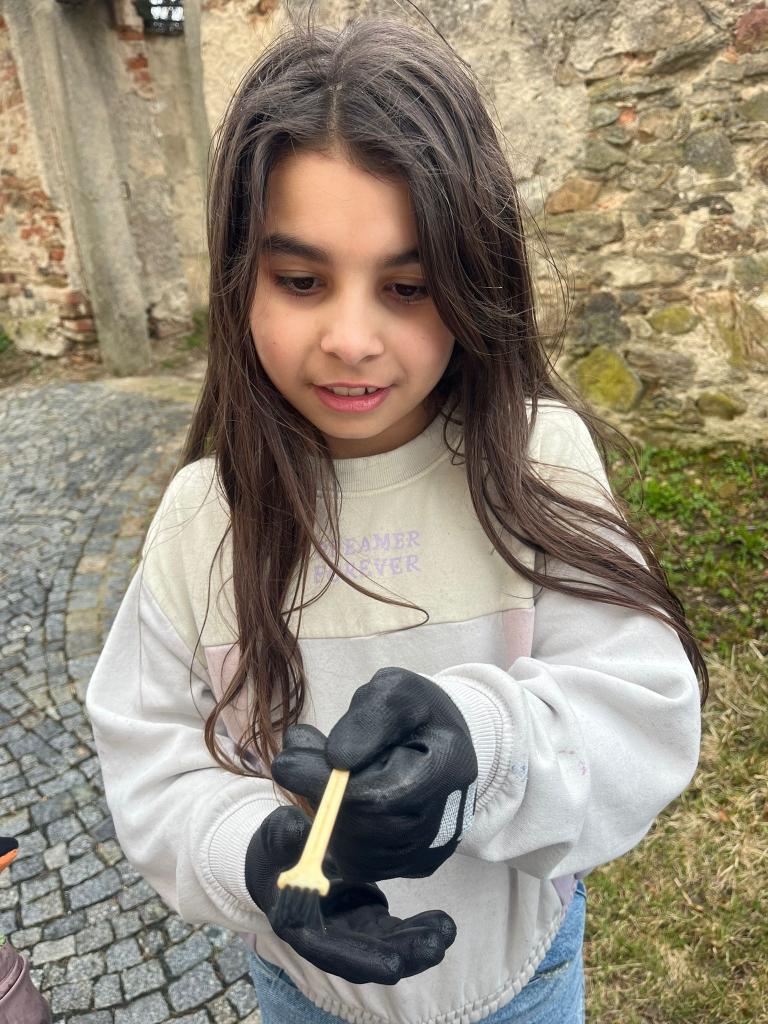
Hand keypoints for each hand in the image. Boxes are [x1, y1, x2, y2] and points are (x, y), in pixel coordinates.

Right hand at [244, 805, 456, 983]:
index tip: (392, 965)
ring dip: (415, 945)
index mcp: (297, 922)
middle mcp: (324, 938)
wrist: (281, 859)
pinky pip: (393, 933)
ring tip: (446, 930)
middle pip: (364, 958)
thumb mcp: (276, 834)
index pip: (328, 950)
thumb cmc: (277, 846)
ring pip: (384, 949)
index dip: (360, 958)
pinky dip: (415, 930)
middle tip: (435, 944)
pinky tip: (441, 922)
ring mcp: (347, 932)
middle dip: (401, 954)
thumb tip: (294, 829)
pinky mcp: (364, 922)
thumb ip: (284, 834)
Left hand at [271, 667, 477, 881]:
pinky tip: (327, 802)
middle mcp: (445, 824)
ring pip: (355, 853)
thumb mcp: (396, 692)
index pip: (377, 797)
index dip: (323, 783)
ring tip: (313, 773)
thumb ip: (369, 716)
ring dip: (322, 814)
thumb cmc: (416, 714)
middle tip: (292, 761)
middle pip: (364, 829)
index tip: (286, 761)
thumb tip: (336, 759)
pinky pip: (357, 864)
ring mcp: (425, 853)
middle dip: (317, 795)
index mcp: (448, 770)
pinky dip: (333, 833)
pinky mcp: (408, 867)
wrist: (442, 744)